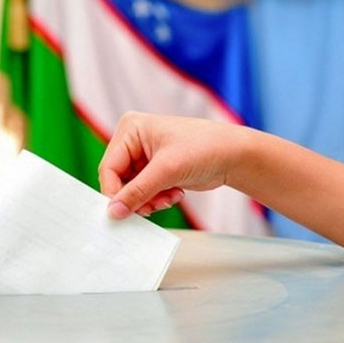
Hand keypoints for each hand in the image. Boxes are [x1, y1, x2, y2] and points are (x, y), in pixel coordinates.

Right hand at [99, 112, 249, 218]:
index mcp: (131, 129)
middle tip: (151, 209)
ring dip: (148, 200)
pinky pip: (144, 192)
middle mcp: (134, 140)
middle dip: (136, 197)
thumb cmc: (204, 148)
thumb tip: (114, 212)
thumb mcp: (167, 170)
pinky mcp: (156, 170)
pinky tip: (175, 194)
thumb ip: (137, 192)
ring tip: (168, 198)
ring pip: (132, 190)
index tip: (120, 214)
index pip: (109, 167)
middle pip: (118, 180)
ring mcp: (144, 156)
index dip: (114, 193)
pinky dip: (157, 199)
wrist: (234, 155)